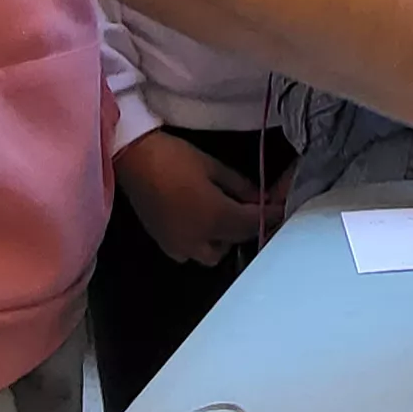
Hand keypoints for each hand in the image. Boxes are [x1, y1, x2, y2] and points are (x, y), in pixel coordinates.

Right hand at [120, 131, 266, 265]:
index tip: (281, 208)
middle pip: (236, 241)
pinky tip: (199, 225)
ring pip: (214, 254)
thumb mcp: (213, 166)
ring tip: (224, 217)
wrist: (132, 158)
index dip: (270, 215)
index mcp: (216, 217)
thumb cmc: (174, 157)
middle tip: (251, 207)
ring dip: (224, 239)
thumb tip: (258, 196)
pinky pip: (191, 254)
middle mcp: (200, 239)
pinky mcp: (164, 244)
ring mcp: (180, 246)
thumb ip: (240, 186)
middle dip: (246, 226)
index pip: (253, 223)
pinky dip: (201, 243)